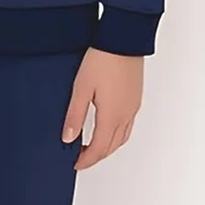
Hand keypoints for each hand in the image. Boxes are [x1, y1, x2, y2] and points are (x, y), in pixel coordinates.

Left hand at [62, 48, 143, 169]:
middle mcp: (126, 115)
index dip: (86, 160)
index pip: (99, 149)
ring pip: (122, 137)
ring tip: (91, 146)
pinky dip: (116, 134)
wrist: (123, 39)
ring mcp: (133, 107)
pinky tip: (106, 127)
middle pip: (112, 147)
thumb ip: (74, 116)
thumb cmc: (102, 59)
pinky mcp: (135, 98)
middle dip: (96, 156)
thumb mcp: (81, 88)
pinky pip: (128, 125)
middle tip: (81, 158)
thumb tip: (68, 139)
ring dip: (108, 146)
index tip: (75, 164)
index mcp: (112, 116)